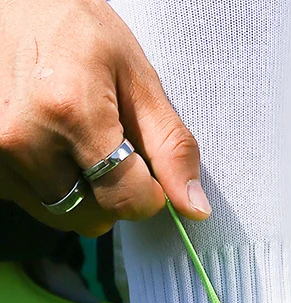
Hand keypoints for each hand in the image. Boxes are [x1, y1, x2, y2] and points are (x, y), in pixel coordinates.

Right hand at [0, 0, 209, 236]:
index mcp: (69, 112)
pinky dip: (51, 187)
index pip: (127, 200)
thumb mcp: (139, 79)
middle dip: (115, 195)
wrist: (11, 2)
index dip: (150, 194)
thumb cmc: (79, 31)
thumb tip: (195, 208)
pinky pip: (32, 204)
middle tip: (111, 150)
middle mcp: (22, 138)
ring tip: (77, 144)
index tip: (148, 170)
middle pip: (95, 216)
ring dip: (83, 194)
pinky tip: (49, 147)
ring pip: (63, 216)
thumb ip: (171, 148)